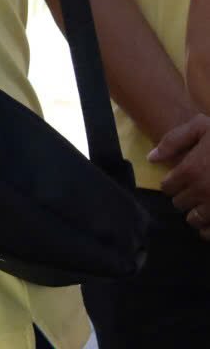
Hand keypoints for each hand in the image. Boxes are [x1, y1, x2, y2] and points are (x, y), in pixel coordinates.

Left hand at [150, 114, 209, 239]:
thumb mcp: (201, 127)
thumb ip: (173, 140)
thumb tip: (152, 158)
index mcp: (191, 170)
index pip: (167, 187)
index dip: (172, 183)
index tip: (180, 180)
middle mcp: (202, 191)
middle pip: (179, 203)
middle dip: (184, 197)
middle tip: (194, 190)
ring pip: (194, 220)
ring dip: (196, 214)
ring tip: (205, 204)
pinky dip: (208, 230)